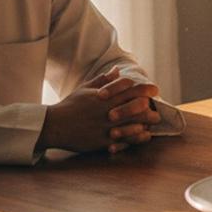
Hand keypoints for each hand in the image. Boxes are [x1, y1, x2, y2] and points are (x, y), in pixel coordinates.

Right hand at [36, 72, 158, 153]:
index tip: (154, 89)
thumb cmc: (70, 105)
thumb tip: (117, 70)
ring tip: (153, 121)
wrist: (54, 125)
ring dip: (146, 122)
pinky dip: (137, 137)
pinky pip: (125, 140)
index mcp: (104, 96)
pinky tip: (144, 135)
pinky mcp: (104, 141)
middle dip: (150, 106)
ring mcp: (106, 126)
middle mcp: (108, 110)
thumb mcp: (85, 89)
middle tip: (157, 107)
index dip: (145, 88)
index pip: (130, 89)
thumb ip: (103, 80)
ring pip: (134, 123)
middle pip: (136, 106)